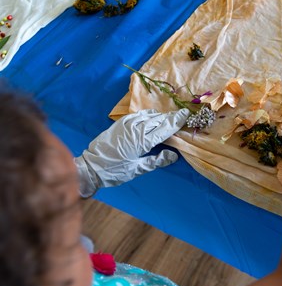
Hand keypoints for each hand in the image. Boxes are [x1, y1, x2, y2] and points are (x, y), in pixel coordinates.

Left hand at [74, 109, 189, 196]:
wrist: (90, 167)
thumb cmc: (114, 171)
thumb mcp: (137, 170)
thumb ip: (156, 161)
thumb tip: (174, 155)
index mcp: (142, 141)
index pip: (165, 128)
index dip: (176, 121)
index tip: (187, 114)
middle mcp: (136, 129)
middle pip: (159, 119)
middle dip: (171, 117)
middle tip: (182, 115)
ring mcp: (127, 124)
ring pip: (149, 116)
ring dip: (160, 116)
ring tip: (169, 116)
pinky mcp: (120, 123)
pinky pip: (138, 115)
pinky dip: (148, 115)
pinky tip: (152, 116)